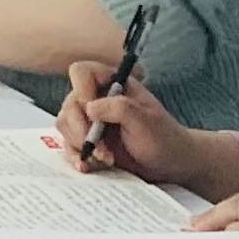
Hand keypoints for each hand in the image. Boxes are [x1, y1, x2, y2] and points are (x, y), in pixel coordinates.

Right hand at [57, 67, 238, 193]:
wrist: (172, 165)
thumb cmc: (164, 139)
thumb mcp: (146, 122)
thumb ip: (120, 108)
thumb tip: (89, 108)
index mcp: (113, 84)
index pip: (82, 73)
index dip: (80, 89)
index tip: (91, 111)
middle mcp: (98, 98)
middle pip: (70, 103)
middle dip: (81, 127)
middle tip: (97, 146)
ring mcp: (91, 120)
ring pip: (66, 124)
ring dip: (81, 143)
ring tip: (105, 158)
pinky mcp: (89, 140)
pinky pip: (69, 143)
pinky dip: (76, 155)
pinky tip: (86, 166)